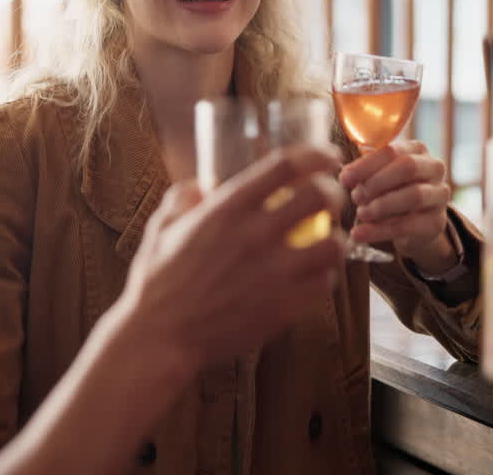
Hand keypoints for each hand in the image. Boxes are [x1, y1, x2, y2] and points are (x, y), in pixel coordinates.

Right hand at [121, 145, 346, 372]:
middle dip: (333, 193)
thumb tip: (203, 186)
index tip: (327, 156)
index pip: (285, 165)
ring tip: (326, 241)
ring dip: (336, 239)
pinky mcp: (283, 307)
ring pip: (333, 244)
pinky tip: (313, 275)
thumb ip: (184, 198)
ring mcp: (272, 273)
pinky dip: (324, 275)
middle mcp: (254, 235)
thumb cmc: (156, 282)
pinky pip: (324, 283)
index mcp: (226, 208)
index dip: (316, 154)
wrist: (159, 337)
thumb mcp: (161, 227)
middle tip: (330, 201)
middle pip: (319, 197)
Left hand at [338, 141, 453, 271]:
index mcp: (416, 150)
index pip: (391, 150)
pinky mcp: (436, 222)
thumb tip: (345, 176)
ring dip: (381, 205)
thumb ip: (365, 173)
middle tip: (355, 197)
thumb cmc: (392, 192)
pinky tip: (360, 234)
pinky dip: (380, 230)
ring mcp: (439, 195)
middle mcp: (434, 168)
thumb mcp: (379, 178)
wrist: (415, 226)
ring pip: (413, 195)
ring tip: (361, 214)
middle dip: (376, 183)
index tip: (344, 179)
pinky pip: (409, 225)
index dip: (365, 165)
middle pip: (407, 167)